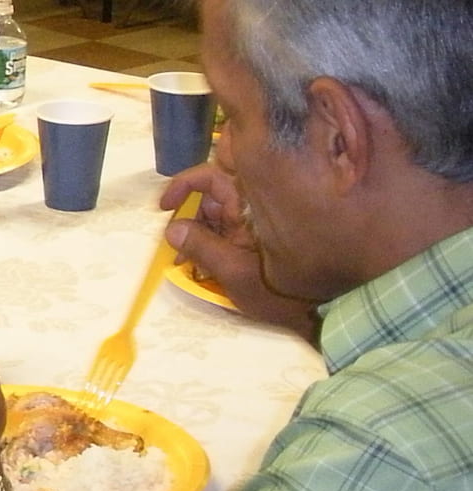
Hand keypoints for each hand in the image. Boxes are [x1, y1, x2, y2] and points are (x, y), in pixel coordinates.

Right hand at [160, 165, 318, 337]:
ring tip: (185, 261)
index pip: (211, 178)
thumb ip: (203, 249)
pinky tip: (201, 265)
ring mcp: (254, 224)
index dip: (184, 184)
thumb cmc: (285, 294)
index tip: (165, 207)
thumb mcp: (237, 275)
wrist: (325, 313)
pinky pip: (225, 231)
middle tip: (175, 247)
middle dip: (187, 217)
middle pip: (208, 197)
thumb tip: (172, 229)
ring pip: (214, 215)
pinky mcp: (256, 239)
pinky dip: (209, 243)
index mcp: (250, 208)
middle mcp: (252, 209)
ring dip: (196, 232)